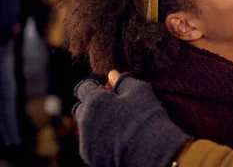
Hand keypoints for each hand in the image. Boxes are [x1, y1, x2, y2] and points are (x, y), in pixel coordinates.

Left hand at [73, 70, 191, 166]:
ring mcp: (86, 142)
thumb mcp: (139, 91)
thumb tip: (112, 74)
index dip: (94, 87)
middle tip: (113, 107)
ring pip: (86, 128)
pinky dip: (100, 139)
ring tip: (118, 124)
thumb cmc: (146, 116)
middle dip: (93, 106)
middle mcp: (85, 122)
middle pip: (81, 109)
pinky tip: (118, 139)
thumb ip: (122, 81)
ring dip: (96, 123)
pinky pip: (92, 144)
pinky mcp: (91, 158)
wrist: (150, 151)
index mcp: (94, 102)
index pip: (83, 89)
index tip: (106, 89)